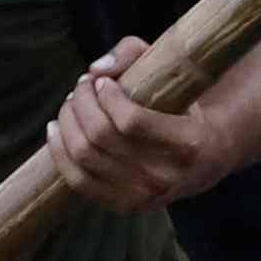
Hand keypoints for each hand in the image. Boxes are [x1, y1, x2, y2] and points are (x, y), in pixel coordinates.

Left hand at [47, 40, 236, 214]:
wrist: (206, 159)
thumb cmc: (183, 107)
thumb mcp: (172, 72)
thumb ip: (135, 53)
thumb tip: (96, 69)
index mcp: (188, 143)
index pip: (131, 121)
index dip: (107, 96)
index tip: (102, 82)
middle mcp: (166, 176)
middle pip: (100, 136)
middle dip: (81, 103)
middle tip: (82, 86)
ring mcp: (144, 197)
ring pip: (84, 157)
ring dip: (67, 122)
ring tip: (71, 103)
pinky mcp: (125, 207)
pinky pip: (78, 181)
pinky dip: (59, 152)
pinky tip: (55, 129)